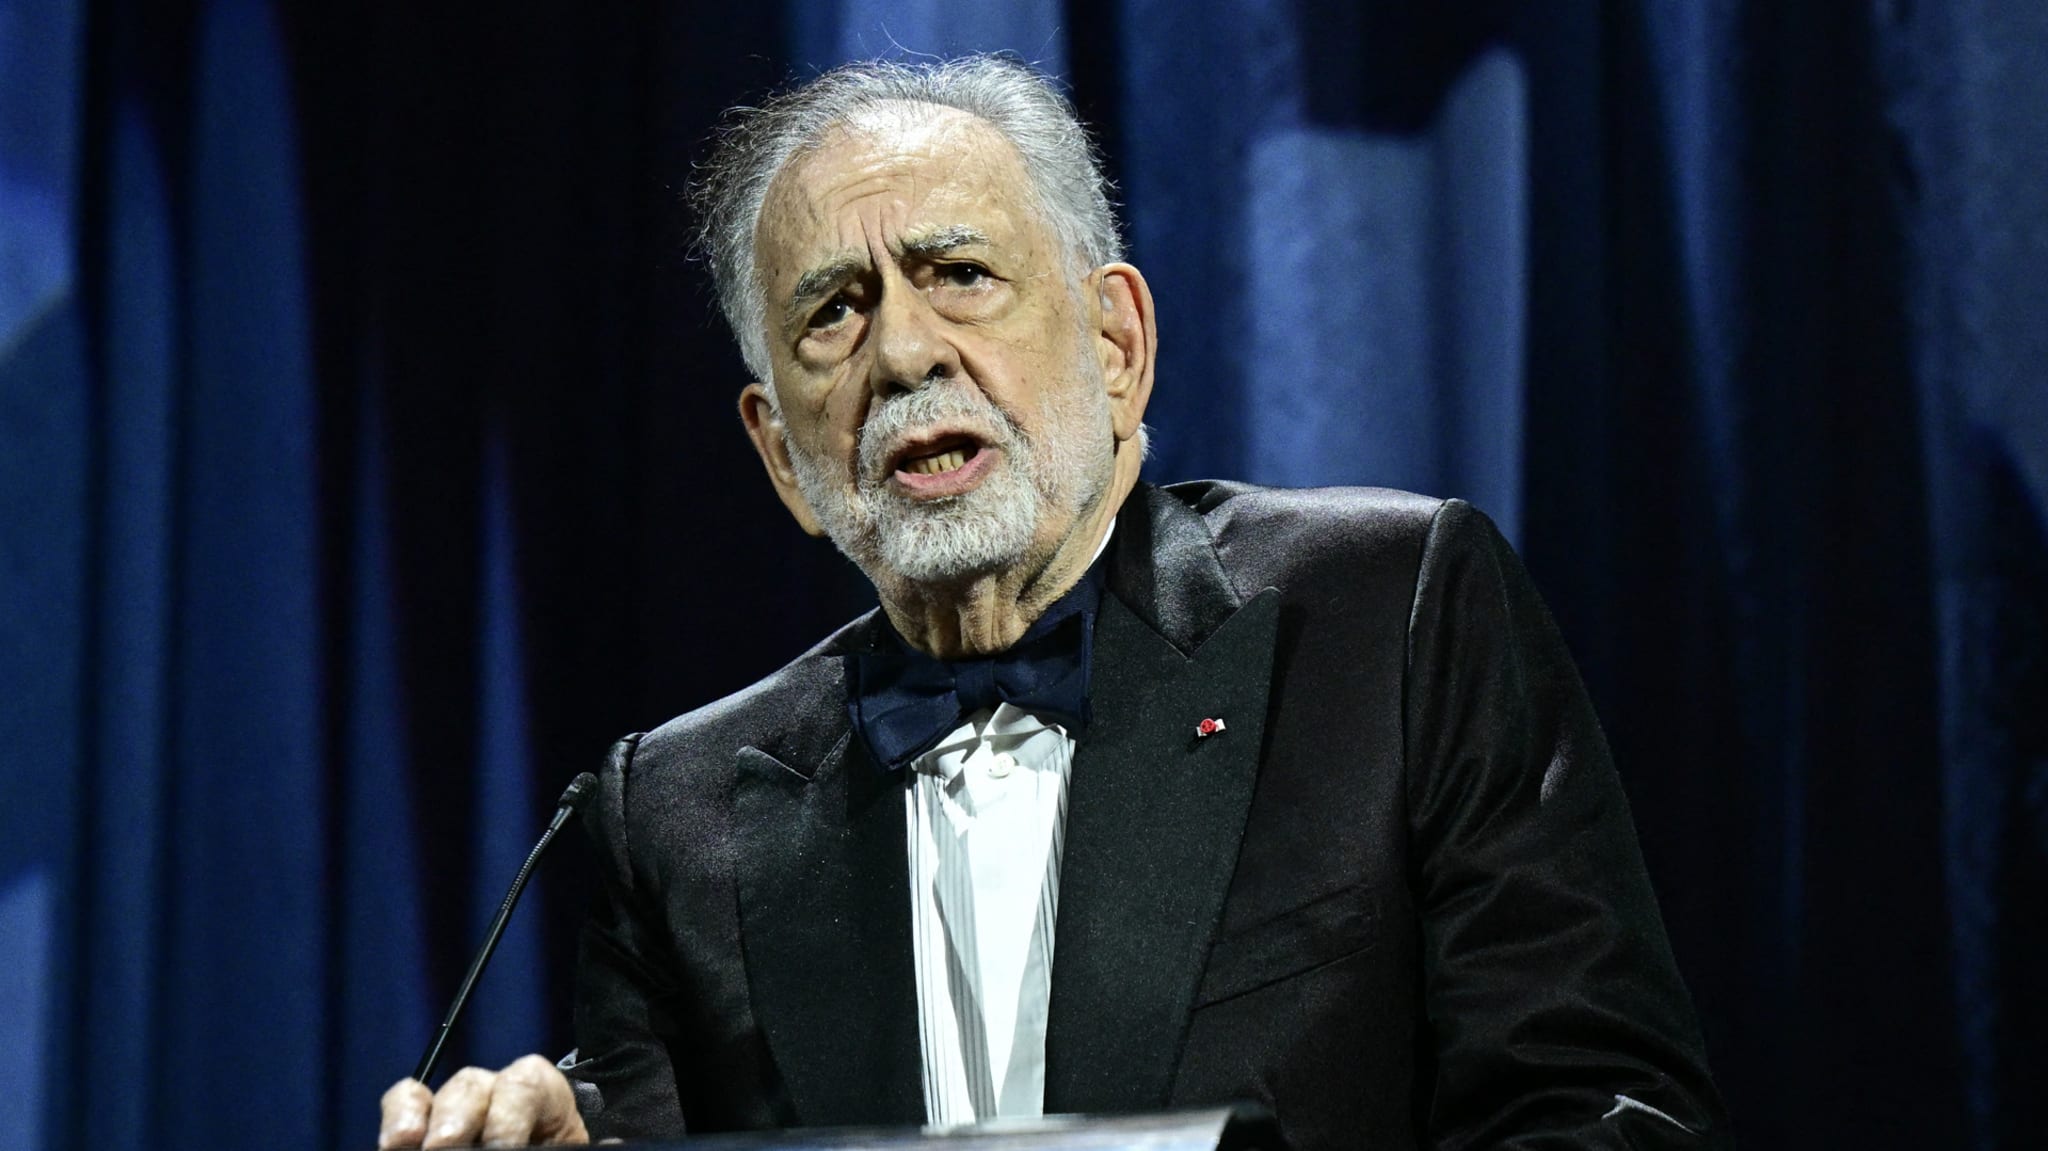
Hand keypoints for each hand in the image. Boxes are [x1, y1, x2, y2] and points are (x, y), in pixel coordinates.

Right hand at [378, 1055, 589, 1147]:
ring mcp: (459, 1105)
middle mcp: (497, 1091)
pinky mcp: (425, 1124)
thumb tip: (611, 1146)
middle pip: (473, 1085)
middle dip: (459, 1122)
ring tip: (410, 1147)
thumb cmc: (558, 1148)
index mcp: (543, 1095)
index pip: (525, 1083)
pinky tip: (394, 1146)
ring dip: (419, 1123)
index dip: (509, 1118)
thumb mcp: (570, 1147)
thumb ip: (584, 1144)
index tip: (503, 1149)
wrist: (544, 1146)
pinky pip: (405, 1104)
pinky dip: (398, 1120)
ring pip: (436, 1095)